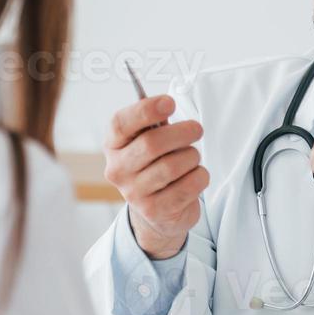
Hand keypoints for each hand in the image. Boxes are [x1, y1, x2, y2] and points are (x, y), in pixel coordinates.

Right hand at [103, 96, 208, 258]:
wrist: (158, 210)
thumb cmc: (156, 165)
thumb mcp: (149, 141)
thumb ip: (155, 124)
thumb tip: (165, 104)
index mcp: (113, 146)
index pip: (121, 124)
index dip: (146, 110)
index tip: (169, 103)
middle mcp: (118, 170)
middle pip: (151, 143)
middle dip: (181, 132)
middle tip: (196, 129)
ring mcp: (134, 193)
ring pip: (173, 165)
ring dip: (192, 157)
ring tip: (192, 158)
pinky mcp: (155, 211)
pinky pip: (188, 186)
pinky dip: (200, 176)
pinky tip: (194, 176)